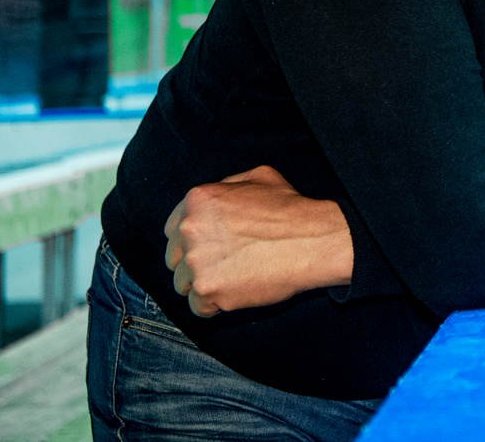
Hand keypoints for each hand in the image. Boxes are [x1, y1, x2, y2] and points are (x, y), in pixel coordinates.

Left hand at [162, 164, 353, 317]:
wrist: (312, 241)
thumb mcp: (259, 177)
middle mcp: (190, 229)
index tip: (208, 248)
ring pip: (183, 284)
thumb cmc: (291, 211)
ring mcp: (197, 262)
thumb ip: (228, 186)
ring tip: (233, 279)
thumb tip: (217, 197)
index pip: (173, 229)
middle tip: (224, 265)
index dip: (190, 241)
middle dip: (195, 264)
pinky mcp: (208, 290)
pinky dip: (214, 306)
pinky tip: (236, 293)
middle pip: (174, 258)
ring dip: (204, 285)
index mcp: (198, 200)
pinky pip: (198, 307)